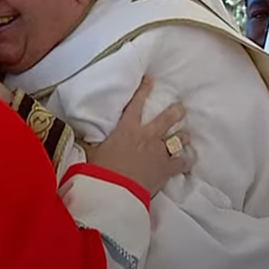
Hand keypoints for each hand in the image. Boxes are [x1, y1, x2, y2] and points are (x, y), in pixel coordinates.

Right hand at [82, 77, 190, 197]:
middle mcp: (147, 136)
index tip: (151, 79)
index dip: (144, 90)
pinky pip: (182, 163)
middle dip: (175, 111)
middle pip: (166, 119)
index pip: (136, 104)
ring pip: (177, 139)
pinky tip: (190, 160)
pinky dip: (186, 161)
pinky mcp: (166, 168)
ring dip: (182, 137)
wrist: (116, 189)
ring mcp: (159, 152)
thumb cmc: (101, 169)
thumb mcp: (92, 152)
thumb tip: (78, 135)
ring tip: (186, 134)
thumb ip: (90, 142)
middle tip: (182, 106)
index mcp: (127, 129)